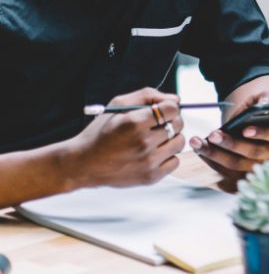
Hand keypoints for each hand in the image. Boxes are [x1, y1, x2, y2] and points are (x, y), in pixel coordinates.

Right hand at [68, 88, 183, 188]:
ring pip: (179, 143)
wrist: (83, 163)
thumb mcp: (118, 105)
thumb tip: (176, 100)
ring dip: (171, 139)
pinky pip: (175, 162)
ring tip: (154, 140)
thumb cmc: (102, 132)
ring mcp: (148, 162)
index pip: (172, 109)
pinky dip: (167, 156)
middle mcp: (143, 143)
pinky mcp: (151, 177)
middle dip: (169, 121)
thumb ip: (148, 96)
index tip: (160, 111)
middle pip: (178, 124)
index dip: (168, 107)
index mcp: (134, 123)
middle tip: (155, 126)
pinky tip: (152, 154)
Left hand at [190, 91, 268, 185]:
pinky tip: (198, 149)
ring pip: (235, 164)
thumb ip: (266, 98)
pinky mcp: (239, 171)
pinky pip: (224, 170)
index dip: (260, 133)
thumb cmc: (257, 110)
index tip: (244, 129)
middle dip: (231, 144)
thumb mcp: (263, 99)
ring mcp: (254, 164)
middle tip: (213, 135)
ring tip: (197, 142)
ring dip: (215, 154)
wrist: (249, 122)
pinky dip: (210, 160)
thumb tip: (264, 104)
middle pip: (251, 152)